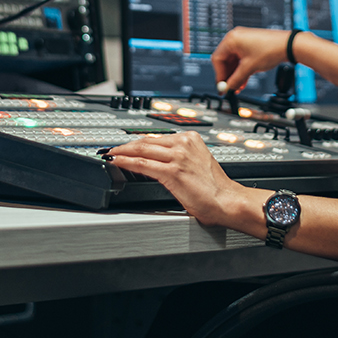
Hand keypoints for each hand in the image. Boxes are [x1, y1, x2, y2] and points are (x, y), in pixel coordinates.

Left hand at [107, 132, 251, 227]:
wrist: (228, 201)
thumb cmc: (216, 189)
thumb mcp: (197, 163)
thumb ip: (180, 158)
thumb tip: (160, 162)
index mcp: (190, 139)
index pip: (156, 137)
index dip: (137, 141)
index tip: (126, 144)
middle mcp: (184, 144)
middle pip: (145, 140)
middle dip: (125, 144)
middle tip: (112, 149)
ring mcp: (178, 157)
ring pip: (141, 149)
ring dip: (121, 151)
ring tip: (110, 154)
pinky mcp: (173, 172)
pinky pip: (142, 164)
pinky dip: (126, 162)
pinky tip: (117, 162)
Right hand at [211, 27, 289, 92]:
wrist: (288, 45)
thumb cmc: (270, 49)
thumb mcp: (249, 68)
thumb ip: (236, 79)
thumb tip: (227, 87)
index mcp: (231, 39)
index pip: (217, 59)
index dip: (219, 74)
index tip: (222, 86)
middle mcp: (235, 38)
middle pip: (224, 60)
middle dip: (227, 75)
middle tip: (228, 88)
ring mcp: (243, 41)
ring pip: (233, 61)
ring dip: (235, 74)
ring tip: (237, 86)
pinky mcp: (250, 45)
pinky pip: (241, 59)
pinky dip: (241, 69)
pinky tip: (243, 81)